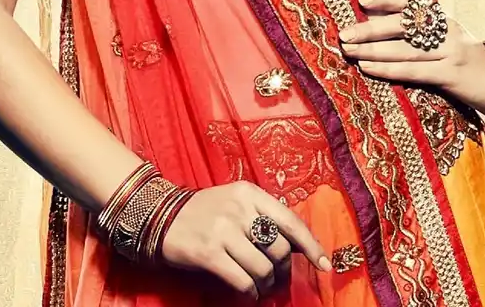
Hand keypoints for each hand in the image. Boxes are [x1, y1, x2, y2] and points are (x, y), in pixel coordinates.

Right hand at [158, 181, 330, 298]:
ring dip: (267, 284)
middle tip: (277, 278)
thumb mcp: (235, 202)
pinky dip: (251, 291)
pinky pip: (242, 280)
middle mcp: (238, 209)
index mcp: (249, 193)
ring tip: (262, 287)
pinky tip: (249, 292)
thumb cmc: (204, 212)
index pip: (290, 221)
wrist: (159, 216)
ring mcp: (222, 230)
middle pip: (279, 249)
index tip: (324, 265)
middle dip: (283, 270)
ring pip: (263, 267)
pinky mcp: (208, 253)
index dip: (311, 246)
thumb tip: (298, 246)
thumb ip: (263, 217)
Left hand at [337, 0, 484, 117]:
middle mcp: (447, 29)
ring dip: (373, 50)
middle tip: (344, 34)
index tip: (361, 1)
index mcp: (444, 18)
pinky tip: (369, 68)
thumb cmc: (467, 64)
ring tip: (349, 51)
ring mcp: (452, 51)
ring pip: (406, 49)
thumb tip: (377, 32)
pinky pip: (415, 71)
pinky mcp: (454, 74)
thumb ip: (422, 36)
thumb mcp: (447, 42)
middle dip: (371, 28)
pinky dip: (389, 68)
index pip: (412, 1)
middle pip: (404, 25)